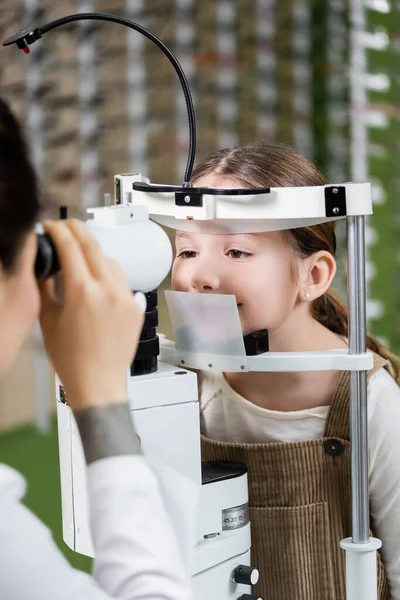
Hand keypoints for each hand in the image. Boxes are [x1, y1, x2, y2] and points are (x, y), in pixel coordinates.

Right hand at [39, 219, 144, 410]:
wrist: (98, 383)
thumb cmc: (72, 360)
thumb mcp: (48, 320)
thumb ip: (46, 287)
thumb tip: (45, 265)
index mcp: (83, 292)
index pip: (71, 246)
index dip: (58, 230)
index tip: (51, 227)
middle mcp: (109, 290)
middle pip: (93, 245)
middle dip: (77, 230)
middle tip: (66, 227)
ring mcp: (126, 298)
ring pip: (111, 261)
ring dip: (95, 254)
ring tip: (82, 261)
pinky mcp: (136, 308)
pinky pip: (123, 281)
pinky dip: (110, 276)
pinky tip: (99, 285)